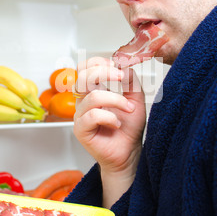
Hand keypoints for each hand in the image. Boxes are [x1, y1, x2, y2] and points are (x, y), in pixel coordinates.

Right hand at [73, 57, 145, 206]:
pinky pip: (92, 116)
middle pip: (82, 76)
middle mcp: (84, 102)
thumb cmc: (129, 128)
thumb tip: (124, 66)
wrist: (129, 152)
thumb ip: (131, 82)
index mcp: (94, 91)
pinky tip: (117, 124)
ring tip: (129, 109)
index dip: (99, 62)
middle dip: (104, 72)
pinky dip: (109, 117)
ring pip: (92, 96)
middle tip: (122, 78)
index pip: (85, 69)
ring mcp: (81, 116)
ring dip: (116, 100)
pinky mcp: (81, 130)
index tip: (117, 66)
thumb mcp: (136, 99)